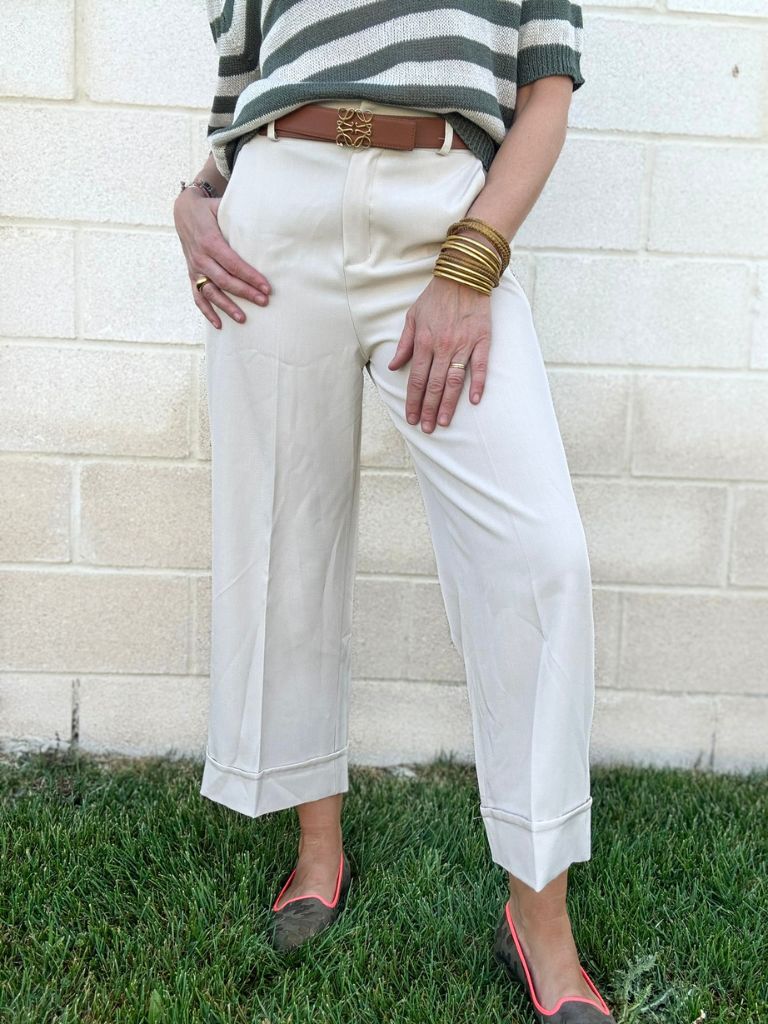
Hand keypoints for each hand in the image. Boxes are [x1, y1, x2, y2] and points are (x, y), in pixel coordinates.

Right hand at [173, 188, 271, 328]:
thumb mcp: (222, 208)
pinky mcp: (192, 275)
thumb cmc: (209, 209)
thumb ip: (239, 218)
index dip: (250, 276)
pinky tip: (219, 324)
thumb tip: (265, 222)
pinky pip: (198, 297)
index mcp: (210, 241)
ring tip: (243, 319)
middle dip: (245, 293)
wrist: (183, 211)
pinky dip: (207, 312)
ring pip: (211, 292)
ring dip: (227, 307)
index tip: (266, 287)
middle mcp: (201, 257)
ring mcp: (195, 268)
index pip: (233, 263)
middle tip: (264, 302)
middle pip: (224, 280)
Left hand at [388, 275, 490, 431]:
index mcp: (424, 342)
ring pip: (453, 381)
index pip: (416, 379)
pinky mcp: (482, 340)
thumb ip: (404, 344)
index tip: (411, 418)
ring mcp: (463, 344)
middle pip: (433, 385)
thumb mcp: (412, 317)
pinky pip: (480, 366)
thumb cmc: (435, 297)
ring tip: (442, 422)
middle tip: (426, 429)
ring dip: (447, 404)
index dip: (413, 401)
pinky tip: (474, 400)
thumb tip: (393, 365)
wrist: (463, 275)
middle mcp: (442, 346)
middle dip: (428, 409)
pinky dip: (478, 383)